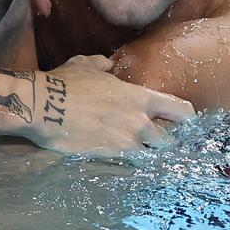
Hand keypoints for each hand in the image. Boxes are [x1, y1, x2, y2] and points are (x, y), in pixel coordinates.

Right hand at [23, 55, 195, 156]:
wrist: (43, 106)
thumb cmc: (66, 81)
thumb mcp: (88, 64)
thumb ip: (105, 66)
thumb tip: (108, 67)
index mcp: (140, 97)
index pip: (180, 110)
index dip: (186, 117)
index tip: (184, 121)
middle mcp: (140, 122)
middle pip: (169, 140)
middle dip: (164, 141)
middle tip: (155, 139)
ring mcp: (125, 143)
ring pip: (150, 156)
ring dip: (146, 154)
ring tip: (138, 151)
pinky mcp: (109, 158)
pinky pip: (129, 164)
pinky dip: (128, 163)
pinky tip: (121, 159)